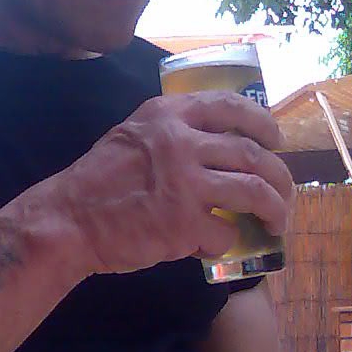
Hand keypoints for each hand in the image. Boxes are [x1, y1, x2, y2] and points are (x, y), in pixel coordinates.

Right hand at [50, 91, 294, 275]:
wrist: (67, 221)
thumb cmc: (96, 183)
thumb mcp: (131, 137)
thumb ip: (170, 136)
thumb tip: (216, 150)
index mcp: (167, 115)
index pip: (230, 106)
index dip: (261, 121)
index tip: (275, 138)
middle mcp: (181, 142)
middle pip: (252, 153)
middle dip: (280, 175)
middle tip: (285, 191)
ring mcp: (185, 183)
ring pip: (254, 191)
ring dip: (274, 209)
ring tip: (277, 222)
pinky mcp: (184, 223)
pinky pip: (224, 232)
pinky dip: (224, 242)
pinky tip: (213, 245)